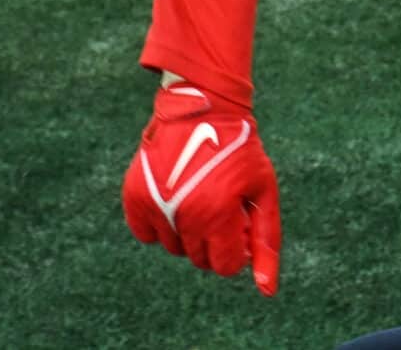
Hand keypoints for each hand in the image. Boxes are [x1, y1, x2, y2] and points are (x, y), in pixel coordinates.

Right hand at [123, 82, 281, 296]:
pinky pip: (147, 235)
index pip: (225, 266)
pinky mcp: (134, 199)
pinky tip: (176, 195)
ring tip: (202, 195)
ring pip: (174, 249)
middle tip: (223, 206)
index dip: (237, 249)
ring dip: (190, 232)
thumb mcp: (263, 192)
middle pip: (199, 259)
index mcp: (218, 214)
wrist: (202, 110)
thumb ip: (266, 241)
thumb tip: (267, 290)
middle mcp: (183, 215)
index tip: (240, 225)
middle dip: (215, 240)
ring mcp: (155, 208)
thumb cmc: (240, 153)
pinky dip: (162, 224)